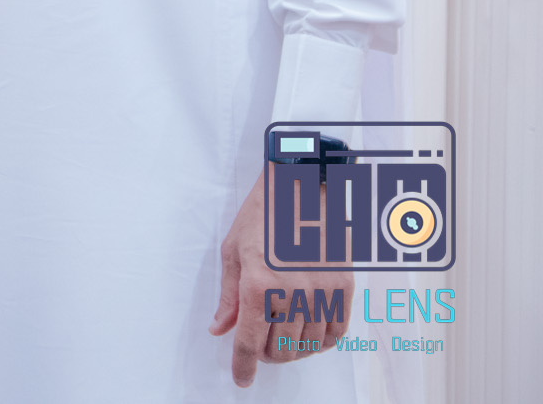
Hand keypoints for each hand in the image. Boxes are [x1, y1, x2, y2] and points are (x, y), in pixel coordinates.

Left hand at [209, 170, 353, 386]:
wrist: (303, 187)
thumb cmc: (263, 215)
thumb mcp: (234, 252)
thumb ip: (229, 297)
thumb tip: (221, 329)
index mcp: (259, 285)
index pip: (250, 342)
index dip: (243, 366)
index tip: (241, 379)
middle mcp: (293, 294)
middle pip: (281, 351)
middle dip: (266, 356)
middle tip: (257, 346)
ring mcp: (322, 292)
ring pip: (309, 347)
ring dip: (293, 350)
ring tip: (281, 338)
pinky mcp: (344, 287)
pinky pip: (337, 332)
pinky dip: (321, 342)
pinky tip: (309, 333)